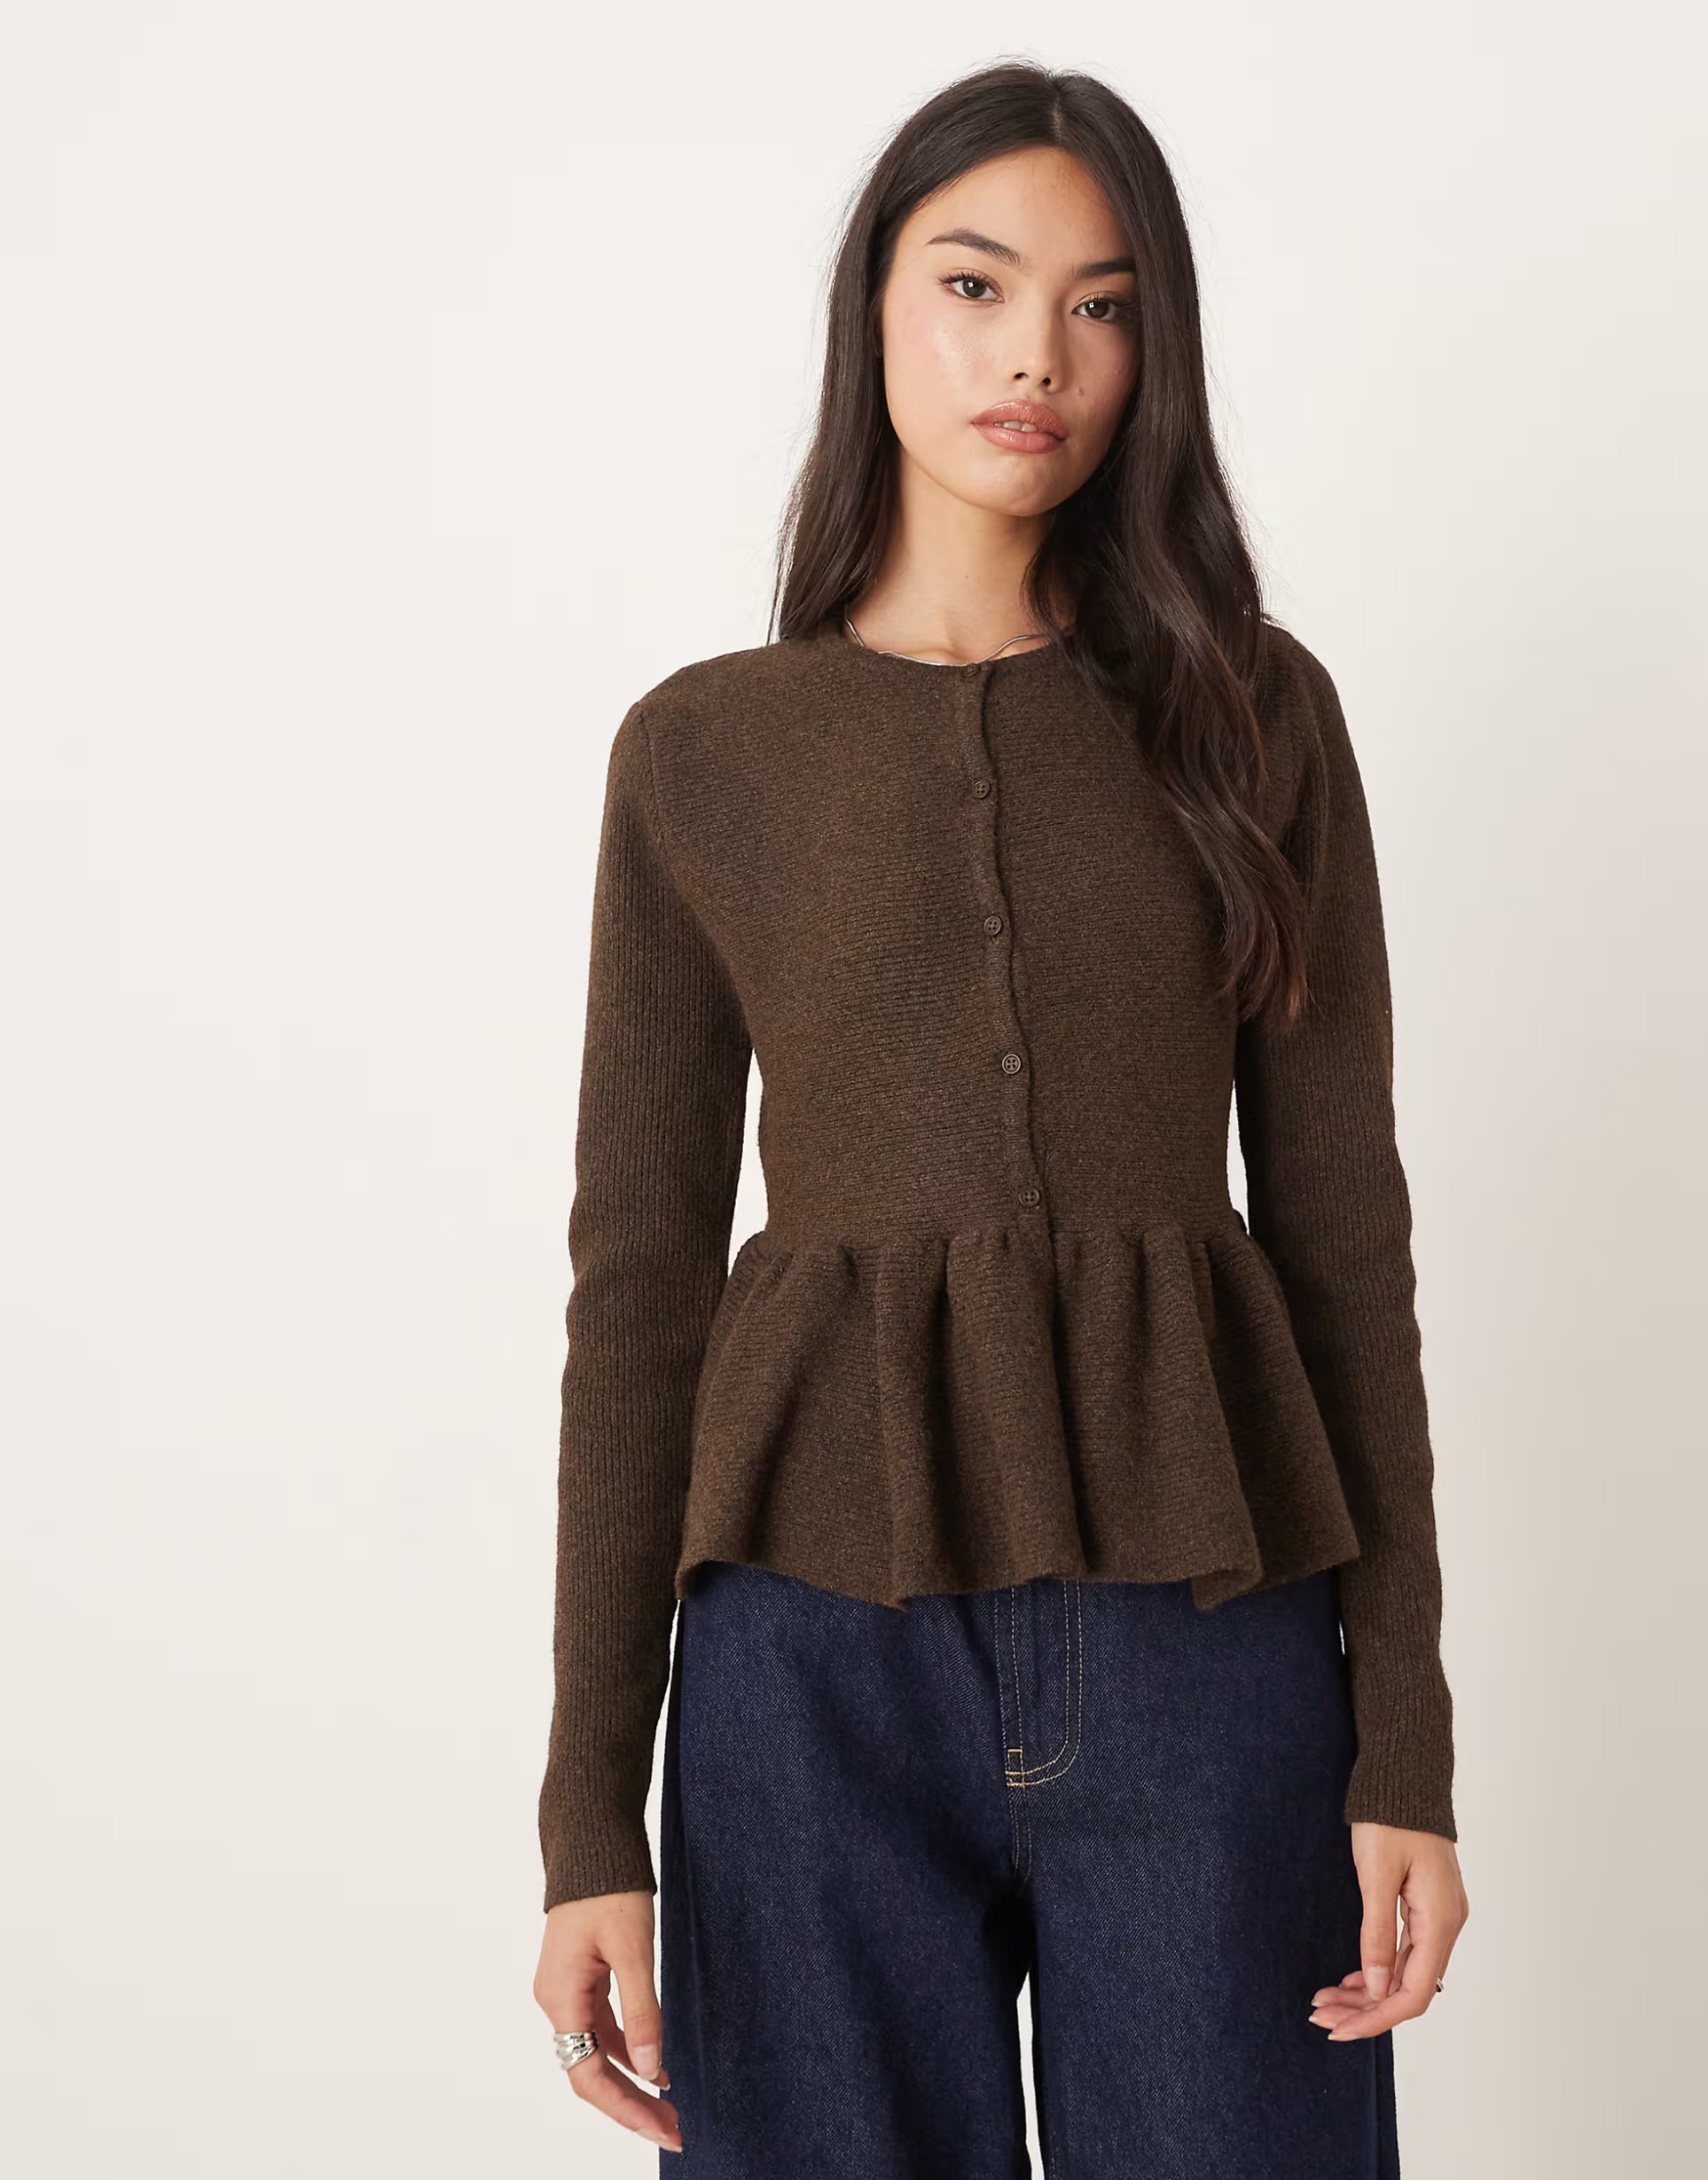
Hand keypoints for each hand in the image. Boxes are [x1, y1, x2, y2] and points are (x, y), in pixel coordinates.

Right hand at [534, 1889, 681, 2153]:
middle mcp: (556, 2000)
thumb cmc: (609, 1888)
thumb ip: (644, 2012)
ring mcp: (567, 1990)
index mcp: (561, 1997)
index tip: (661, 2129)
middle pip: (591, 2071)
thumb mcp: (633, 1950)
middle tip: (675, 2130)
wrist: (592, 1840)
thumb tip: (653, 2070)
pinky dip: (629, 2050)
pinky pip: (602, 2028)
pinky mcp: (581, 1978)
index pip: (588, 2076)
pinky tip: (656, 2066)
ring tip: (670, 2107)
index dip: (625, 2109)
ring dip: (632, 2082)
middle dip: (632, 2105)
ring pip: (597, 2053)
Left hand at [1309, 1823, 1468, 2039]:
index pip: (1413, 1993)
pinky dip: (1377, 1968)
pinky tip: (1351, 1979)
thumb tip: (1375, 1988)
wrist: (1404, 1775)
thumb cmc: (1390, 1818)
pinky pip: (1404, 1951)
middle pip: (1408, 1988)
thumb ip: (1376, 1933)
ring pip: (1404, 1971)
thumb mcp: (1376, 1875)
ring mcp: (1438, 1915)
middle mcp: (1446, 1924)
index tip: (1339, 2029)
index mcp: (1440, 1921)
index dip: (1377, 2018)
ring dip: (1368, 1991)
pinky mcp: (1426, 1905)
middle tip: (1320, 2017)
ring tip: (1326, 2001)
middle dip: (1365, 2009)